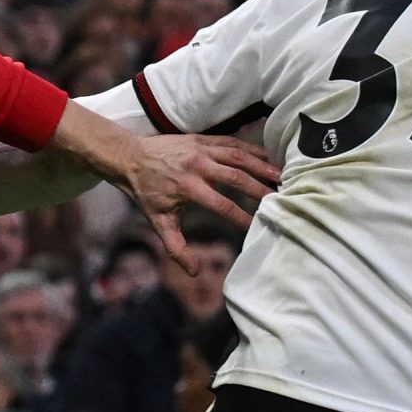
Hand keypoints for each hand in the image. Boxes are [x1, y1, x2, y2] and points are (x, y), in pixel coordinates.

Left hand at [46, 103, 279, 273]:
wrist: (130, 157)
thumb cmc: (146, 192)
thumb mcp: (158, 222)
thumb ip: (176, 248)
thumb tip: (194, 272)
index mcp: (187, 187)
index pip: (221, 205)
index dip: (241, 217)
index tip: (258, 226)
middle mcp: (197, 166)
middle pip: (235, 177)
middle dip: (259, 189)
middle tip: (280, 199)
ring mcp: (201, 149)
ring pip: (237, 156)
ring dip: (261, 166)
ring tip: (281, 176)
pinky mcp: (203, 139)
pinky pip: (232, 143)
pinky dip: (251, 150)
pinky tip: (267, 157)